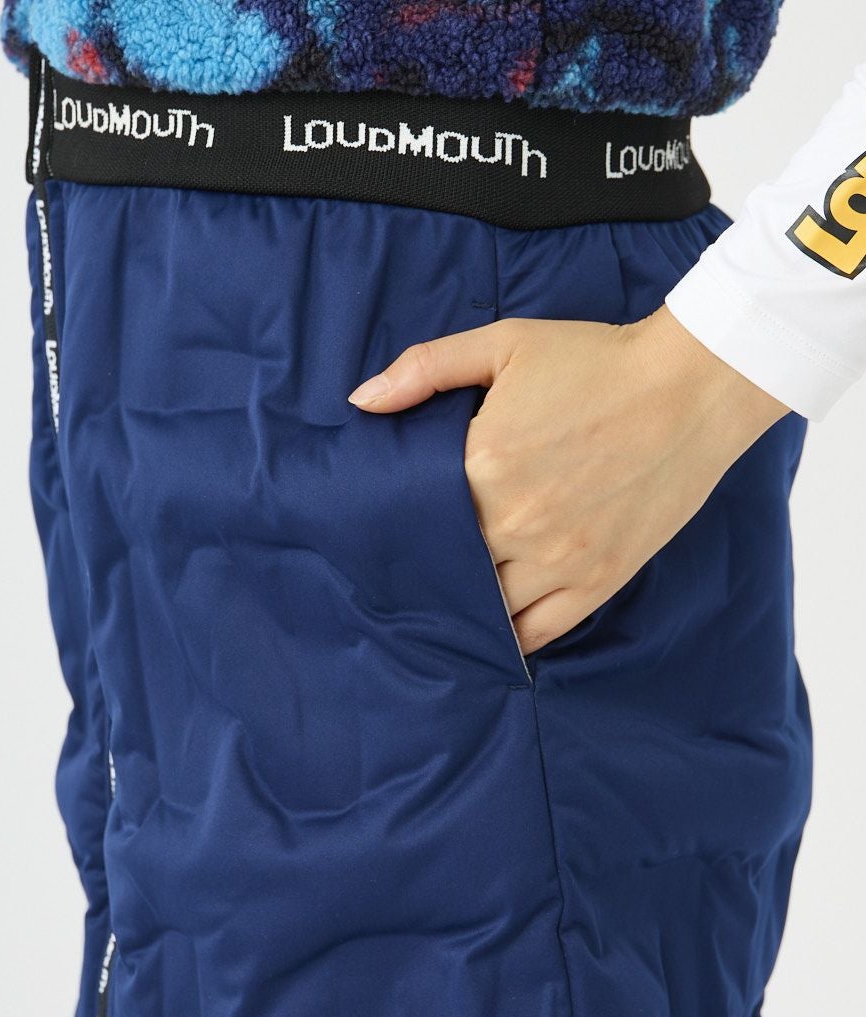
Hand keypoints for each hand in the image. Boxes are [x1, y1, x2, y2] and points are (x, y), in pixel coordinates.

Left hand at [347, 305, 790, 654]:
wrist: (692, 386)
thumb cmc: (596, 361)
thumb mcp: (504, 344)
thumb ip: (425, 369)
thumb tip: (360, 402)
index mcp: (482, 466)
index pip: (415, 518)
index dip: (399, 528)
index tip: (388, 530)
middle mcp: (514, 523)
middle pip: (447, 567)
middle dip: (428, 569)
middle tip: (412, 570)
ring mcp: (559, 559)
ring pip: (489, 606)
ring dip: (466, 605)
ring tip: (451, 598)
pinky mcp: (599, 580)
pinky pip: (540, 630)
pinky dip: (512, 635)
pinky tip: (496, 628)